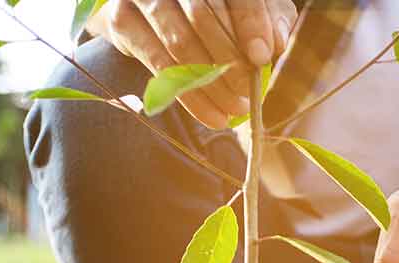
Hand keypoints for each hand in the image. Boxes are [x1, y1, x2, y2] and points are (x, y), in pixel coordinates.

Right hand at [95, 0, 296, 128]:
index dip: (249, 23)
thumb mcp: (250, 6)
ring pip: (179, 43)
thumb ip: (269, 18)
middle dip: (229, 61)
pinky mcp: (122, 21)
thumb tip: (275, 44)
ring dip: (211, 84)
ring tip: (234, 109)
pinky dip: (189, 96)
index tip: (261, 57)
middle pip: (202, 16)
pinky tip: (212, 115)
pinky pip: (159, 64)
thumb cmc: (217, 6)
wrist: (155, 8)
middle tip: (247, 93)